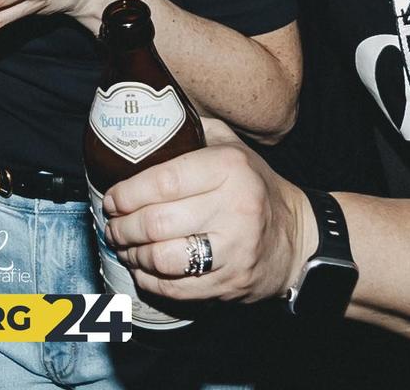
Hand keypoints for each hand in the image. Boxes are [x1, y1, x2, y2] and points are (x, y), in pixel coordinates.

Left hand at [102, 118, 316, 304]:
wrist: (298, 238)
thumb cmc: (255, 187)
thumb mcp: (233, 147)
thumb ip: (194, 132)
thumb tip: (147, 121)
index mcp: (230, 168)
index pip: (164, 181)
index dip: (128, 193)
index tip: (111, 198)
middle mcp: (234, 208)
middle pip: (156, 223)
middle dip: (122, 227)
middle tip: (111, 225)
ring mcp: (234, 250)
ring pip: (162, 259)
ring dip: (133, 254)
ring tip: (124, 245)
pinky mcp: (231, 283)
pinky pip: (176, 289)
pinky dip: (150, 280)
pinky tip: (142, 268)